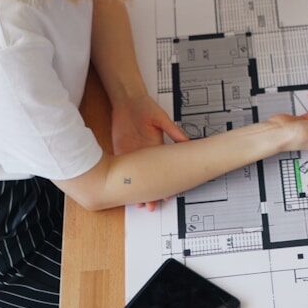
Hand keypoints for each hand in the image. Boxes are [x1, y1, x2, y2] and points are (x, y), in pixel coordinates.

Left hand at [111, 94, 188, 210]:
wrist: (127, 100)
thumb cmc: (145, 107)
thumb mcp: (161, 119)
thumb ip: (173, 130)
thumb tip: (187, 141)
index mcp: (157, 146)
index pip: (163, 170)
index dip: (165, 184)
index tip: (167, 196)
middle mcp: (145, 153)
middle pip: (148, 177)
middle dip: (150, 193)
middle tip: (151, 207)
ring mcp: (132, 153)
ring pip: (135, 177)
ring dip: (136, 190)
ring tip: (137, 205)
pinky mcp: (120, 150)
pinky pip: (121, 167)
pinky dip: (123, 179)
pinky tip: (123, 191)